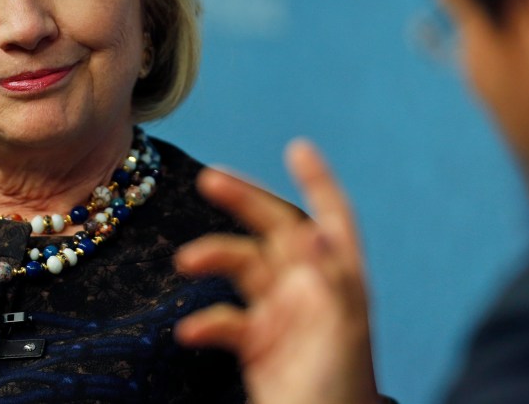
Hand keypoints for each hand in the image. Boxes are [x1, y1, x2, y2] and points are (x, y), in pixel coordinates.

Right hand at [175, 139, 380, 403]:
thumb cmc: (340, 389)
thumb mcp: (339, 328)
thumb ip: (325, 276)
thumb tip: (313, 231)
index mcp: (339, 277)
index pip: (333, 216)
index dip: (318, 181)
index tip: (298, 148)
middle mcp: (309, 286)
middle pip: (275, 228)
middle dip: (244, 200)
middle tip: (210, 178)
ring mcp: (280, 311)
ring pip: (242, 266)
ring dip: (214, 256)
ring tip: (188, 262)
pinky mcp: (256, 341)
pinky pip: (225, 319)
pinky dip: (206, 321)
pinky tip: (192, 331)